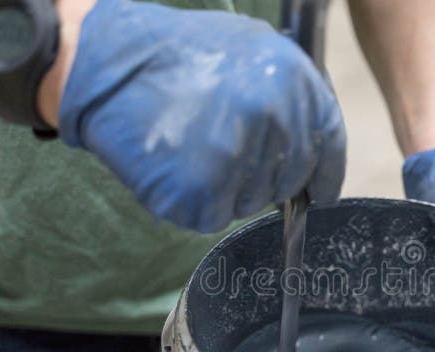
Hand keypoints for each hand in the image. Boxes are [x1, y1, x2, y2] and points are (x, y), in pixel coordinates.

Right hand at [57, 0, 345, 232]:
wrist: (105, 60)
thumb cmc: (175, 56)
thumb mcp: (250, 50)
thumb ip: (288, 95)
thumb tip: (307, 140)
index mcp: (294, 80)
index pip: (329, 145)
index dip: (326, 175)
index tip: (320, 194)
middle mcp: (274, 118)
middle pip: (288, 181)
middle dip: (264, 178)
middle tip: (225, 155)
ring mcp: (239, 156)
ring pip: (251, 202)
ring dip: (227, 190)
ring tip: (193, 151)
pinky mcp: (202, 190)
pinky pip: (212, 217)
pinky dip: (194, 204)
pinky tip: (176, 169)